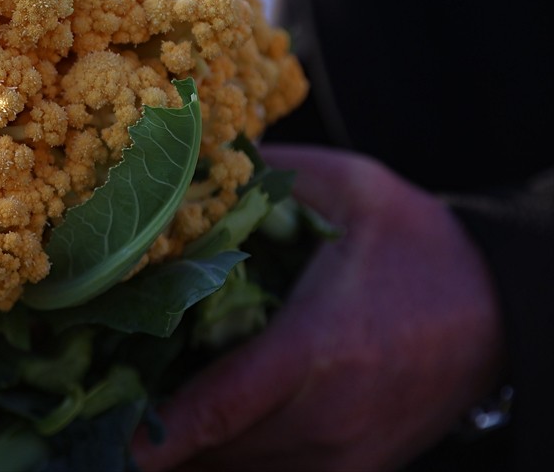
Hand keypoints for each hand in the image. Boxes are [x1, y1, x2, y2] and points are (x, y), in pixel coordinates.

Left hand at [131, 144, 504, 470]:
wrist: (501, 308)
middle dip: (155, 429)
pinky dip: (226, 457)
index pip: (225, 405)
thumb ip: (265, 175)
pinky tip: (193, 424)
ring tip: (136, 406)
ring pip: (238, 471)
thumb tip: (187, 160)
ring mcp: (344, 457)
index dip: (163, 431)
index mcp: (322, 348)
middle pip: (218, 448)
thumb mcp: (348, 186)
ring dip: (190, 448)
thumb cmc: (416, 243)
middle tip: (99, 394)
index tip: (115, 441)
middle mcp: (330, 418)